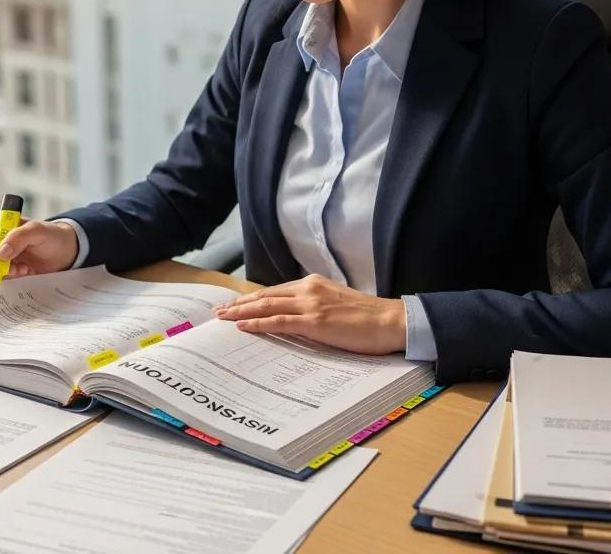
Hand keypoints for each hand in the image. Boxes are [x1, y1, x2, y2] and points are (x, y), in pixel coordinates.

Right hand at [0, 214, 78, 281]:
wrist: (63, 252)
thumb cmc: (51, 235)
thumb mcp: (38, 230)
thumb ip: (19, 236)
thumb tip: (0, 252)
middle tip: (11, 266)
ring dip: (0, 273)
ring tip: (21, 268)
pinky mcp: (2, 270)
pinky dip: (7, 278)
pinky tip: (23, 271)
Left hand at [214, 274, 406, 354]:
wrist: (390, 321)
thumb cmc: (368, 318)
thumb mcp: (337, 305)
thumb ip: (315, 307)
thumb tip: (297, 319)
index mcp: (314, 284)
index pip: (275, 291)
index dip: (253, 298)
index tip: (236, 305)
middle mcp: (308, 289)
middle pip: (265, 296)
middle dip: (240, 304)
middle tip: (219, 311)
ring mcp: (311, 305)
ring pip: (267, 306)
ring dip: (241, 312)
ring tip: (223, 318)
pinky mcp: (315, 322)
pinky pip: (279, 321)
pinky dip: (258, 323)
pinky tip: (242, 326)